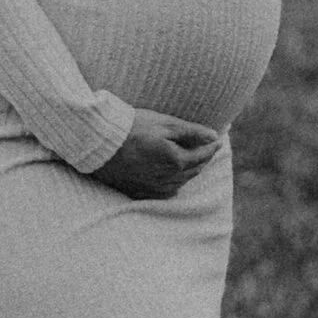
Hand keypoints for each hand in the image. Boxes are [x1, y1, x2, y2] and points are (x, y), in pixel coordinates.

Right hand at [90, 109, 222, 197]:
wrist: (99, 143)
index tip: (218, 140)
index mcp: (176, 161)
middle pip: (194, 170)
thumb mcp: (164, 124)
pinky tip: (173, 175)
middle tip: (209, 149)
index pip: (202, 155)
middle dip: (203, 159)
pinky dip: (174, 182)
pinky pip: (165, 191)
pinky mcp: (140, 193)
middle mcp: (168, 179)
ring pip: (181, 182)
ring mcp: (154, 188)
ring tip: (193, 160)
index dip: (212, 147)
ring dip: (190, 171)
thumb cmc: (131, 127)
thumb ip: (191, 131)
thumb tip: (214, 136)